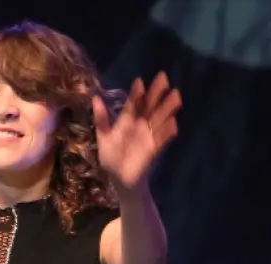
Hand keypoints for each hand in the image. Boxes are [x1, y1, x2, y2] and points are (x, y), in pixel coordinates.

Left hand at [93, 72, 181, 190]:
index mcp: (127, 121)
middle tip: (163, 77)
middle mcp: (140, 125)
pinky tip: (173, 123)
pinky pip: (161, 139)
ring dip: (167, 108)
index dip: (136, 93)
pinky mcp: (153, 149)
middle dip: (156, 93)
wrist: (118, 178)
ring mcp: (148, 136)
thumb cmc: (110, 157)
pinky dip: (167, 132)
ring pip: (159, 119)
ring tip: (175, 94)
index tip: (139, 81)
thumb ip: (101, 118)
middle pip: (150, 107)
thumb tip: (95, 98)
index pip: (133, 104)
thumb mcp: (103, 136)